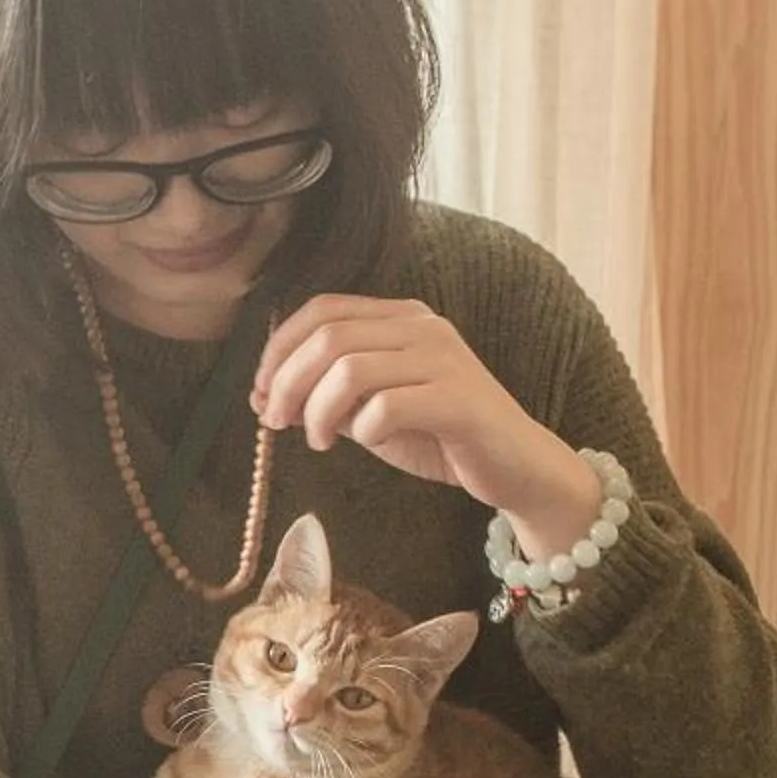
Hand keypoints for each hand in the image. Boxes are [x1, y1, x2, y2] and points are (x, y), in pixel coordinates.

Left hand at [254, 296, 602, 555]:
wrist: (516, 467)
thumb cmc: (441, 437)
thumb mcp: (374, 411)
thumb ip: (328, 397)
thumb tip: (264, 396)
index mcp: (401, 317)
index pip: (322, 310)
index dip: (279, 348)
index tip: (260, 390)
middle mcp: (422, 327)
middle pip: (328, 338)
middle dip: (286, 382)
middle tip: (276, 422)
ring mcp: (444, 359)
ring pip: (350, 369)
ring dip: (317, 410)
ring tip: (318, 441)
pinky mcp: (458, 400)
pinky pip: (386, 406)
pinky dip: (360, 428)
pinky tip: (360, 442)